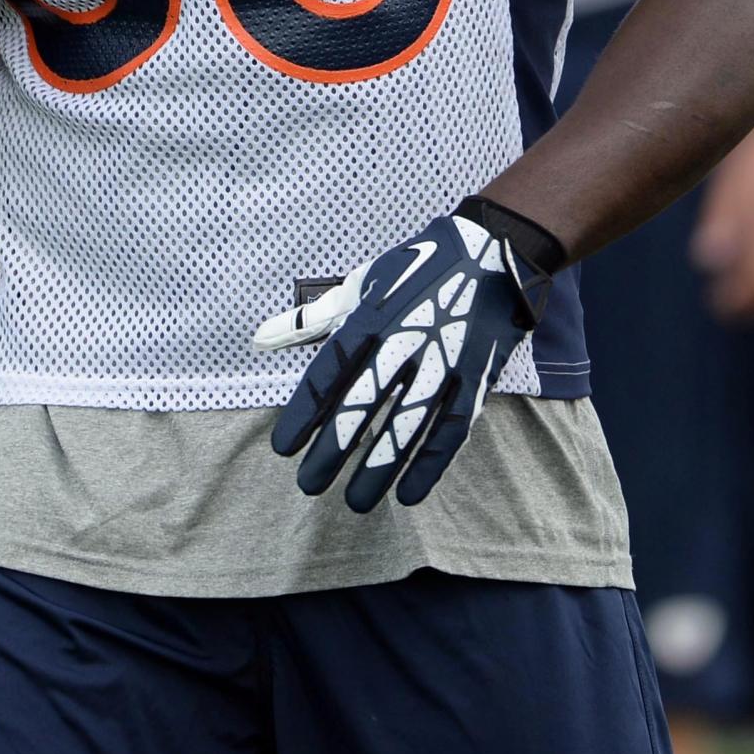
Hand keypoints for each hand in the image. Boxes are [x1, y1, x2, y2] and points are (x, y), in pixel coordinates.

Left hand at [258, 198, 557, 512]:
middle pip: (363, 403)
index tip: (283, 449)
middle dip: (334, 449)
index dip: (305, 413)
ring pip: (407, 424)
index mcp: (373, 315)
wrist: (494, 251)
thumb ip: (311, 319)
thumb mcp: (362, 284)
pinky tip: (408, 494)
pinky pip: (452, 429)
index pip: (330, 372)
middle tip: (310, 486)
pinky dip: (431, 464)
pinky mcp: (476, 377)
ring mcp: (445, 360)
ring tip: (355, 502)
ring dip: (379, 467)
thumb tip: (259, 339)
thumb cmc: (416, 270)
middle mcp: (406, 340)